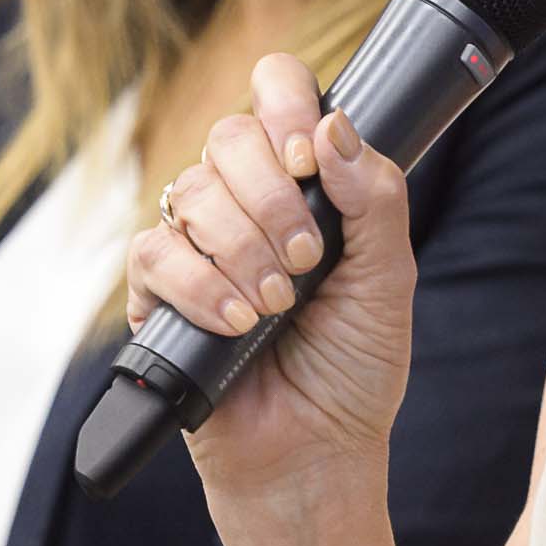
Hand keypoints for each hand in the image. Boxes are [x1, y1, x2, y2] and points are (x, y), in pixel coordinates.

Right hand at [131, 53, 421, 514]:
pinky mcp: (157, 293)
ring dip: (242, 248)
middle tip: (307, 260)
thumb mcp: (390, 277)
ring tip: (278, 305)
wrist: (316, 453)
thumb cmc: (354, 367)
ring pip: (191, 192)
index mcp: (303, 182)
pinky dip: (200, 285)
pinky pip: (155, 253)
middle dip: (272, 196)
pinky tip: (237, 321)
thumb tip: (334, 127)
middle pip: (229, 136)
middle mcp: (245, 201)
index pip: (276, 92)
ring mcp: (198, 244)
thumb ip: (374, 197)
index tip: (309, 160)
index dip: (286, 107)